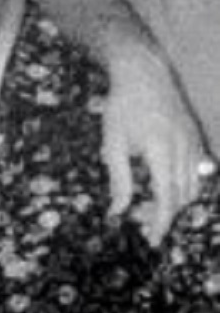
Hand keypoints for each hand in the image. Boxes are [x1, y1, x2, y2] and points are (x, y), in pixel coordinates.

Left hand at [103, 39, 208, 245]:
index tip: (152, 239)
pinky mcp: (195, 136)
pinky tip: (171, 188)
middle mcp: (184, 149)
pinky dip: (187, 185)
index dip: (161, 222)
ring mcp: (193, 142)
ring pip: (194, 185)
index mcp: (162, 153)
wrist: (144, 73)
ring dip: (177, 202)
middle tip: (144, 225)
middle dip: (165, 215)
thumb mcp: (113, 145)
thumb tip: (117, 211)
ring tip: (155, 209)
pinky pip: (199, 170)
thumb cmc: (122, 108)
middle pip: (183, 196)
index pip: (167, 199)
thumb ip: (118, 180)